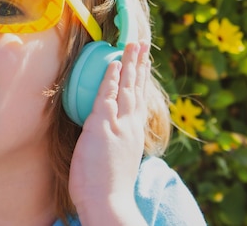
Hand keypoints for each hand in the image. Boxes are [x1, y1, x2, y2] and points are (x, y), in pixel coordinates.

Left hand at [69, 42, 149, 224]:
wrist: (107, 203)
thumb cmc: (107, 187)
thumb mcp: (115, 159)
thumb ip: (115, 143)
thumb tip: (109, 137)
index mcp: (133, 134)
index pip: (138, 100)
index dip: (140, 80)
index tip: (143, 64)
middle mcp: (130, 126)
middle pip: (136, 88)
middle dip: (139, 64)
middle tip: (143, 43)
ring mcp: (119, 124)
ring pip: (126, 87)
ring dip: (129, 64)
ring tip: (132, 44)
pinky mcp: (103, 126)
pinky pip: (107, 96)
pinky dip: (111, 79)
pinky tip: (114, 63)